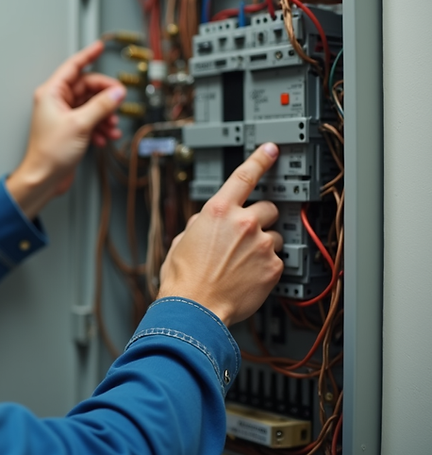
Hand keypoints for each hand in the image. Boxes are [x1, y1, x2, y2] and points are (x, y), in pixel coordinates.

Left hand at [6, 41, 125, 218]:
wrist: (43, 178)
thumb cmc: (50, 153)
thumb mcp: (81, 124)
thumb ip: (101, 106)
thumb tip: (116, 93)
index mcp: (51, 94)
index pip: (73, 67)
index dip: (87, 55)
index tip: (98, 46)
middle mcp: (56, 102)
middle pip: (87, 88)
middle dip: (104, 96)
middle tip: (118, 100)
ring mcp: (63, 116)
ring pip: (90, 105)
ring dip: (104, 114)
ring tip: (111, 125)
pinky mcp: (70, 130)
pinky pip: (89, 120)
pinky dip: (99, 127)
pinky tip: (105, 136)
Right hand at [157, 143, 284, 326]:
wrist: (195, 309)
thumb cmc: (184, 279)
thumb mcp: (182, 240)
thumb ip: (201, 224)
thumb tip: (207, 223)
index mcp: (218, 211)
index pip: (244, 176)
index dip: (260, 159)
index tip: (271, 149)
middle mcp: (243, 223)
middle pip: (268, 207)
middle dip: (261, 218)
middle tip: (248, 234)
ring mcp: (261, 245)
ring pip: (275, 236)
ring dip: (264, 244)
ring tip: (245, 262)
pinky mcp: (273, 267)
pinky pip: (277, 260)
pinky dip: (266, 266)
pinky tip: (248, 276)